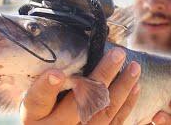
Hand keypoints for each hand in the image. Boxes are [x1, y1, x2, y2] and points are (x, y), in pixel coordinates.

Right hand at [20, 47, 140, 124]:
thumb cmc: (45, 110)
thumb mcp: (38, 99)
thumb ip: (48, 83)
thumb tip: (72, 53)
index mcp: (35, 115)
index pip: (37, 100)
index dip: (46, 88)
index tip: (57, 73)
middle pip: (78, 104)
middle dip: (101, 77)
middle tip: (118, 54)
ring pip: (102, 114)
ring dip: (122, 88)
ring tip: (134, 67)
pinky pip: (115, 124)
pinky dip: (127, 105)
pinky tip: (135, 87)